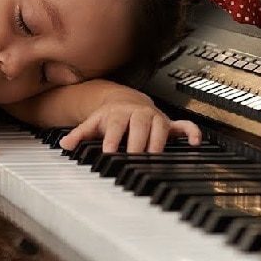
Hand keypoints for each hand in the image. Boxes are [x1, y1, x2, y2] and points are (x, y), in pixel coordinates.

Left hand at [58, 91, 200, 152]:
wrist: (126, 102)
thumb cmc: (110, 117)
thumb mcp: (93, 124)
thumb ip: (79, 135)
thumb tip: (65, 144)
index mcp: (120, 114)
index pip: (116, 126)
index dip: (113, 139)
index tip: (110, 152)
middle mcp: (139, 115)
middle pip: (139, 128)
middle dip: (137, 144)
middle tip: (133, 159)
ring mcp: (156, 119)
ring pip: (160, 128)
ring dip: (159, 143)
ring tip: (155, 159)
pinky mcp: (169, 124)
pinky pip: (184, 126)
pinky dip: (191, 133)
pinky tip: (195, 143)